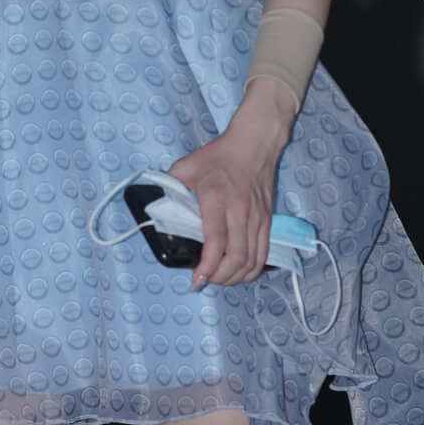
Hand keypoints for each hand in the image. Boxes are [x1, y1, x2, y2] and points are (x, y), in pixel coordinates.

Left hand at [166, 87, 288, 288]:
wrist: (254, 144)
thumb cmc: (218, 156)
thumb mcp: (186, 167)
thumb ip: (170, 187)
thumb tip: (156, 206)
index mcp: (217, 199)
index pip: (217, 241)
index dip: (208, 266)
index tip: (196, 279)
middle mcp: (240, 212)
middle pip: (237, 257)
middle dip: (220, 278)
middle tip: (204, 280)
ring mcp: (257, 218)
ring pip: (252, 260)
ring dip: (235, 277)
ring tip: (219, 279)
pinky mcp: (267, 221)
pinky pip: (264, 253)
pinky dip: (252, 270)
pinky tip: (239, 274)